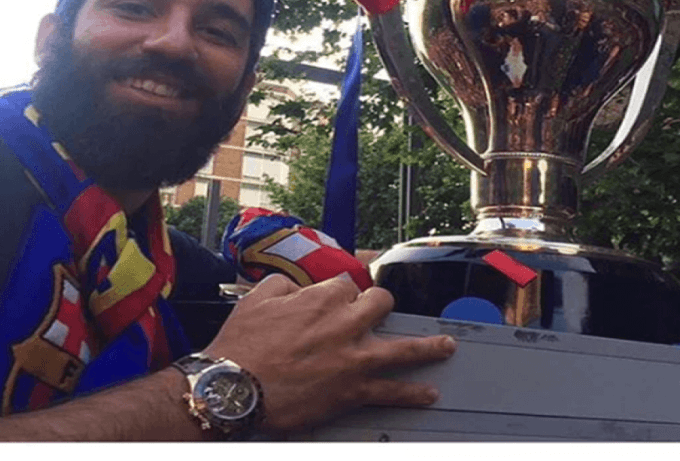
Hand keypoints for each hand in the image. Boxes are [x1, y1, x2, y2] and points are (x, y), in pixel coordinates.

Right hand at [203, 274, 457, 431]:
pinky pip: (392, 392)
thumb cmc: (242, 346)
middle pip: (381, 304)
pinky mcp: (353, 390)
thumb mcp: (257, 299)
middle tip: (379, 311)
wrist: (234, 388)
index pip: (347, 285)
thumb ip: (282, 285)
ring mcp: (354, 358)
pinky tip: (427, 393)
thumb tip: (295, 286)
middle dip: (381, 304)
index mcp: (322, 299)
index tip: (342, 297)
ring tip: (445, 346)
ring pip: (403, 348)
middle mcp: (345, 324)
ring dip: (429, 347)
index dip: (343, 292)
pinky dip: (412, 394)